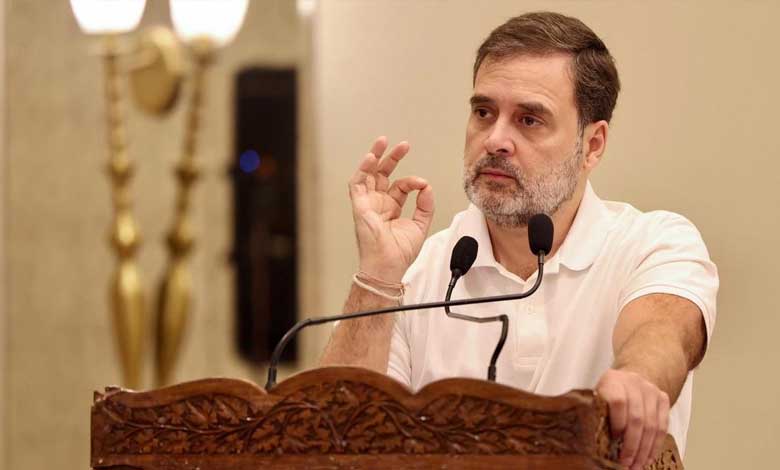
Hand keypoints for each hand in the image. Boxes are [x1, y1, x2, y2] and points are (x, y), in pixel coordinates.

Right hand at [348, 136, 433, 281]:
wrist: (388, 266)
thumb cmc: (399, 252)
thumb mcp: (420, 225)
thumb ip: (425, 205)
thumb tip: (427, 186)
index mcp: (391, 208)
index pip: (400, 186)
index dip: (412, 182)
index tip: (422, 184)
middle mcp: (378, 203)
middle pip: (383, 174)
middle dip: (392, 158)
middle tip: (404, 145)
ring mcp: (368, 204)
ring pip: (368, 174)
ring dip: (374, 157)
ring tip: (383, 141)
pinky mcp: (359, 206)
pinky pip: (356, 184)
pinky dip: (362, 170)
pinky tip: (370, 158)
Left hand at [596, 369, 669, 469]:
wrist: (627, 378)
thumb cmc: (608, 393)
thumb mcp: (597, 397)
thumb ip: (597, 414)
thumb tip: (593, 444)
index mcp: (612, 380)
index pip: (618, 402)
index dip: (617, 424)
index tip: (613, 442)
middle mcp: (634, 382)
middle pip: (637, 418)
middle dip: (632, 445)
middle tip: (626, 463)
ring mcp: (650, 390)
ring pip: (652, 425)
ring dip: (645, 449)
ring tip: (637, 464)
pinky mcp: (663, 398)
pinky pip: (663, 426)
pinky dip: (656, 445)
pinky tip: (648, 457)